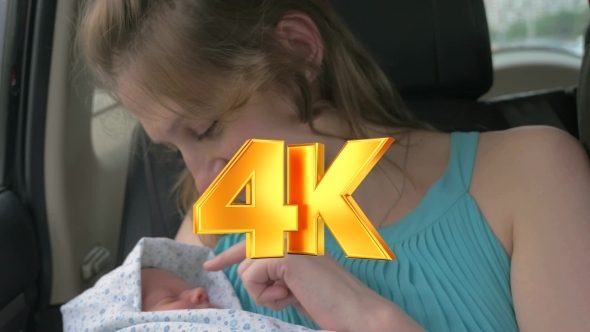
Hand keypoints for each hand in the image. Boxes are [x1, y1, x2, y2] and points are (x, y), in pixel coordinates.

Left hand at [204, 240, 424, 331]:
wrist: (356, 312)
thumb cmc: (329, 302)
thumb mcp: (296, 282)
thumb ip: (275, 269)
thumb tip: (247, 267)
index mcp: (295, 236)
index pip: (252, 239)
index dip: (228, 254)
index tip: (209, 265)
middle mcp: (289, 232)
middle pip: (245, 258)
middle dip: (257, 285)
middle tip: (287, 295)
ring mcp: (287, 239)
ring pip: (247, 269)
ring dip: (264, 292)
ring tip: (293, 295)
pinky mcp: (284, 253)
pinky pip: (252, 276)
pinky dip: (267, 295)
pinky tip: (292, 296)